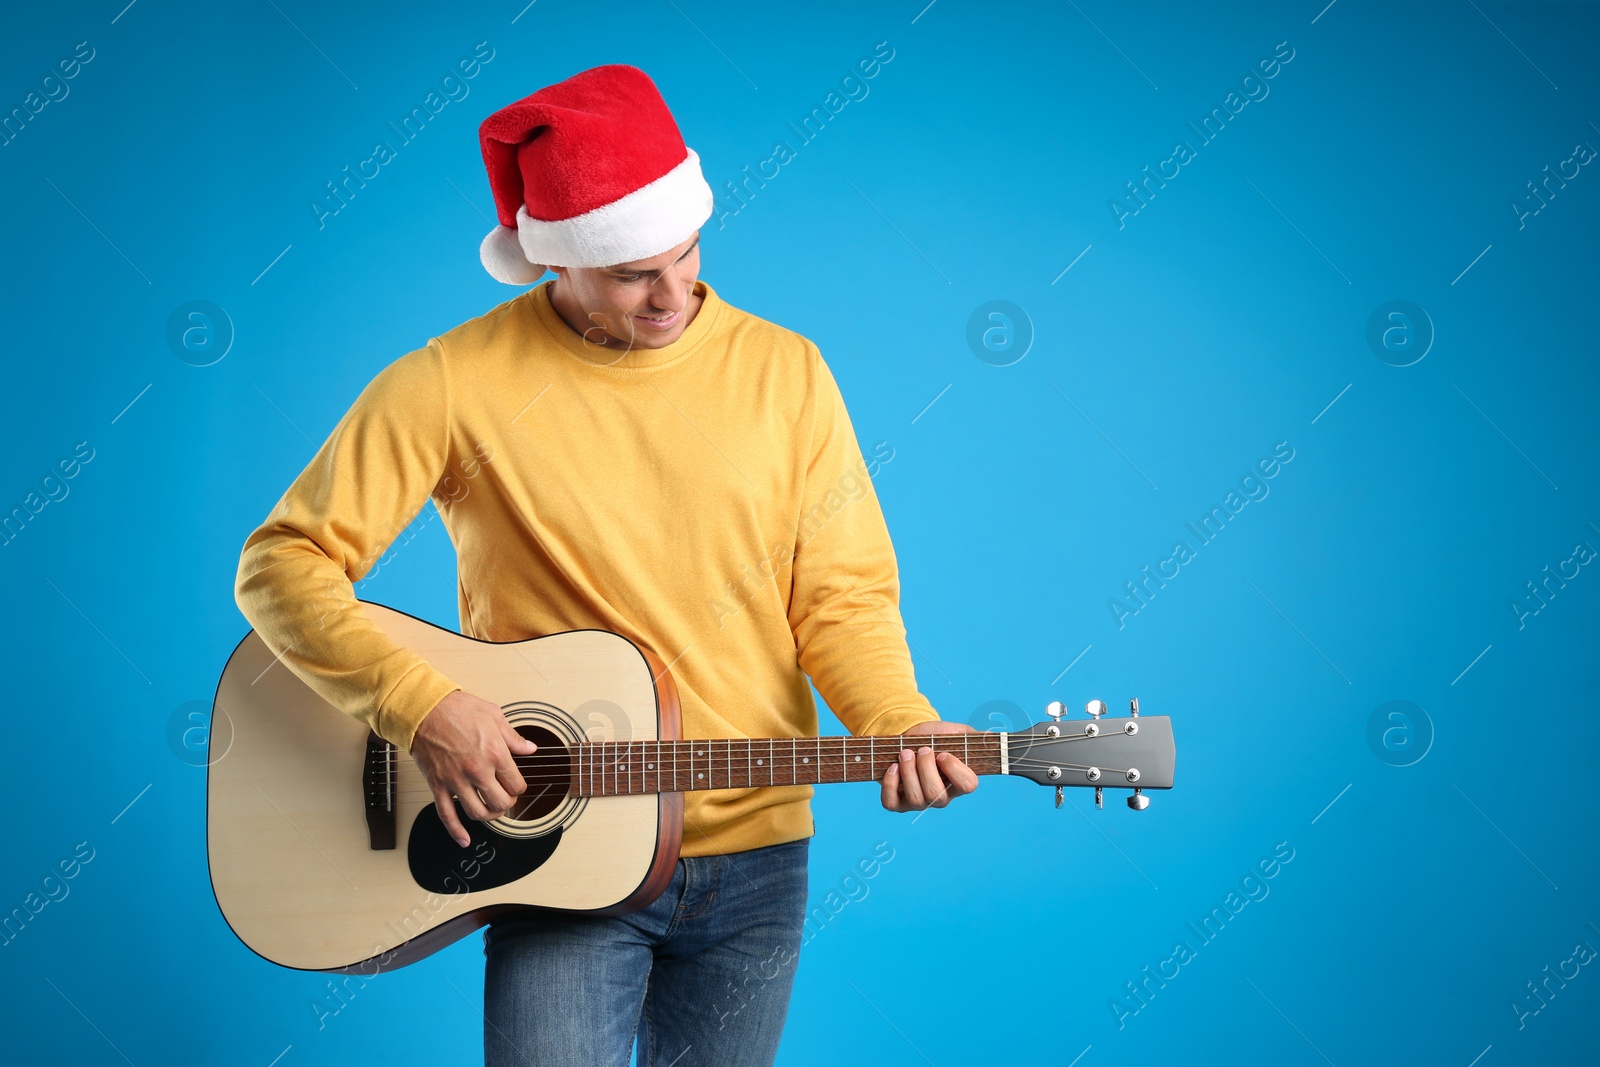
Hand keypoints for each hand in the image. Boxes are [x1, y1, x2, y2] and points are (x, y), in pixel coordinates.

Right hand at [410, 690, 536, 846]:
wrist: (425, 710)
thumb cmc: (457, 709)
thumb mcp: (494, 716)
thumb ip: (513, 738)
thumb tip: (530, 748)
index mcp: (495, 754)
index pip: (516, 785)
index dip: (519, 787)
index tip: (515, 785)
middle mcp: (477, 771)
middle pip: (501, 803)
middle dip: (506, 803)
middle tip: (505, 797)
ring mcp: (456, 780)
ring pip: (478, 813)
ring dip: (488, 816)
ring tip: (490, 810)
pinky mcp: (438, 785)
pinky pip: (447, 815)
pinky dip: (456, 831)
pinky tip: (464, 840)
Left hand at [880, 721, 978, 812]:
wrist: (908, 738)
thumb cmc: (934, 738)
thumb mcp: (955, 732)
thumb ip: (972, 735)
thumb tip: (989, 737)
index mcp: (959, 781)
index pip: (968, 785)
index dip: (955, 770)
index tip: (943, 753)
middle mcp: (941, 796)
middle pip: (936, 794)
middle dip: (926, 768)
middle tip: (922, 750)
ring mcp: (919, 802)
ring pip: (916, 798)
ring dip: (908, 772)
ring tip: (905, 753)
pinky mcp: (897, 802)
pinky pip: (891, 803)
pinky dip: (890, 784)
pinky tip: (893, 767)